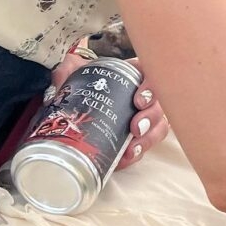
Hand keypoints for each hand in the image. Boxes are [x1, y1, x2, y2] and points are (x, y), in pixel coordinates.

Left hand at [50, 51, 169, 169]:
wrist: (79, 107)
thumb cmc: (86, 85)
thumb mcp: (78, 74)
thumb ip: (71, 69)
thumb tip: (66, 68)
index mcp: (135, 75)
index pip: (153, 76)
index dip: (151, 88)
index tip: (138, 100)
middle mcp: (146, 97)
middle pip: (159, 105)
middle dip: (151, 118)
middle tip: (135, 127)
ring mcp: (145, 118)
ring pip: (159, 127)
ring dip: (148, 138)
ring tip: (131, 148)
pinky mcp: (138, 138)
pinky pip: (145, 146)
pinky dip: (138, 153)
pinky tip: (126, 157)